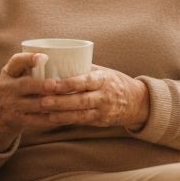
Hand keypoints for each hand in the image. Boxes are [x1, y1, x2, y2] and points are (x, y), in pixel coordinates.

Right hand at [0, 52, 59, 148]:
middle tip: (58, 84)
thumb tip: (67, 55)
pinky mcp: (18, 120)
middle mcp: (8, 87)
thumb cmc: (17, 86)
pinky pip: (39, 120)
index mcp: (9, 72)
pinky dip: (54, 118)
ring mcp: (12, 105)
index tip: (44, 57)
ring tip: (70, 99)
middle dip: (43, 85)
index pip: (16, 61)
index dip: (29, 59)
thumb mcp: (16, 73)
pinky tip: (67, 114)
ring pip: (36, 104)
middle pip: (26, 84)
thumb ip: (32, 64)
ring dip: (54, 102)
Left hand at [34, 64, 149, 129]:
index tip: (50, 83)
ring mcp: (102, 110)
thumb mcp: (103, 71)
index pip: (85, 81)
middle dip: (60, 101)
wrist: (137, 101)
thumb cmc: (113, 81)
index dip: (68, 84)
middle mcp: (104, 96)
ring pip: (80, 114)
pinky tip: (53, 119)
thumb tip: (58, 59)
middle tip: (42, 100)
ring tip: (44, 111)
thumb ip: (83, 68)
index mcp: (103, 79)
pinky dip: (67, 120)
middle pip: (80, 100)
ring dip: (61, 113)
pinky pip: (81, 122)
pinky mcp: (100, 121)